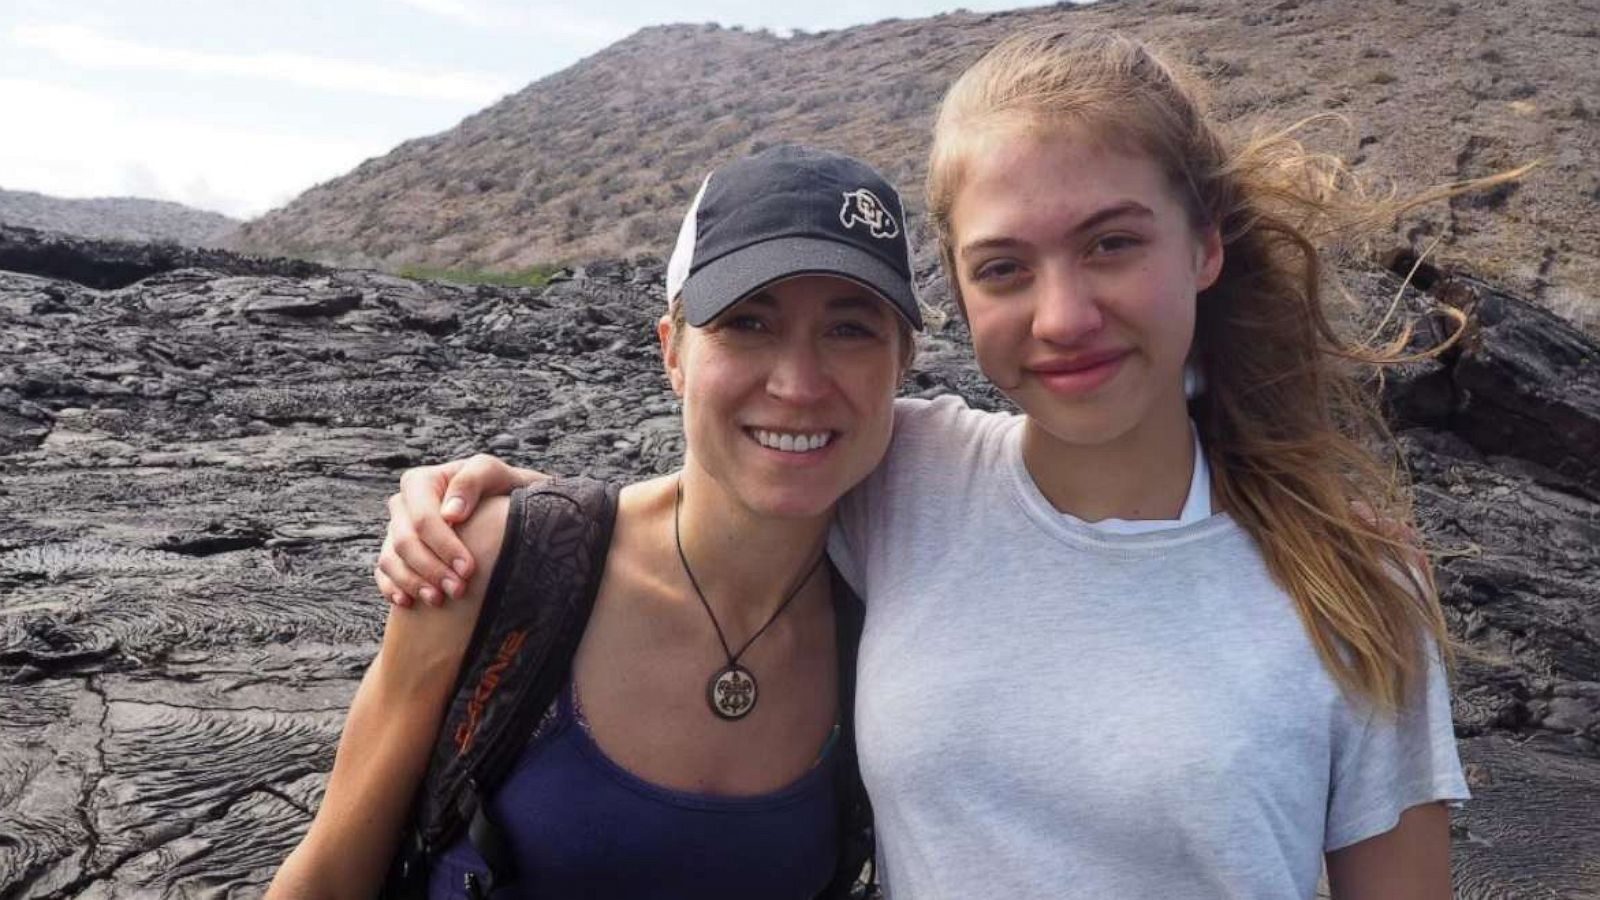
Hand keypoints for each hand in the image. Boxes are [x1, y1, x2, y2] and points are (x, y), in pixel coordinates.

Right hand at [374, 454, 542, 606]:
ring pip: (391, 560)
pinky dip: (392, 589)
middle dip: (431, 569)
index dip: (443, 546)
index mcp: (420, 482)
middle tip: (458, 590)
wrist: (503, 507)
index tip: (468, 569)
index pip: (423, 519)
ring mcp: (396, 530)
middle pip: (405, 542)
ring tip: (439, 600)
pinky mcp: (395, 553)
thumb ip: (472, 481)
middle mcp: (403, 505)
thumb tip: (450, 513)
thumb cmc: (500, 487)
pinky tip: (409, 603)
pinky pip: (383, 573)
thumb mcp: (493, 474)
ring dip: (413, 584)